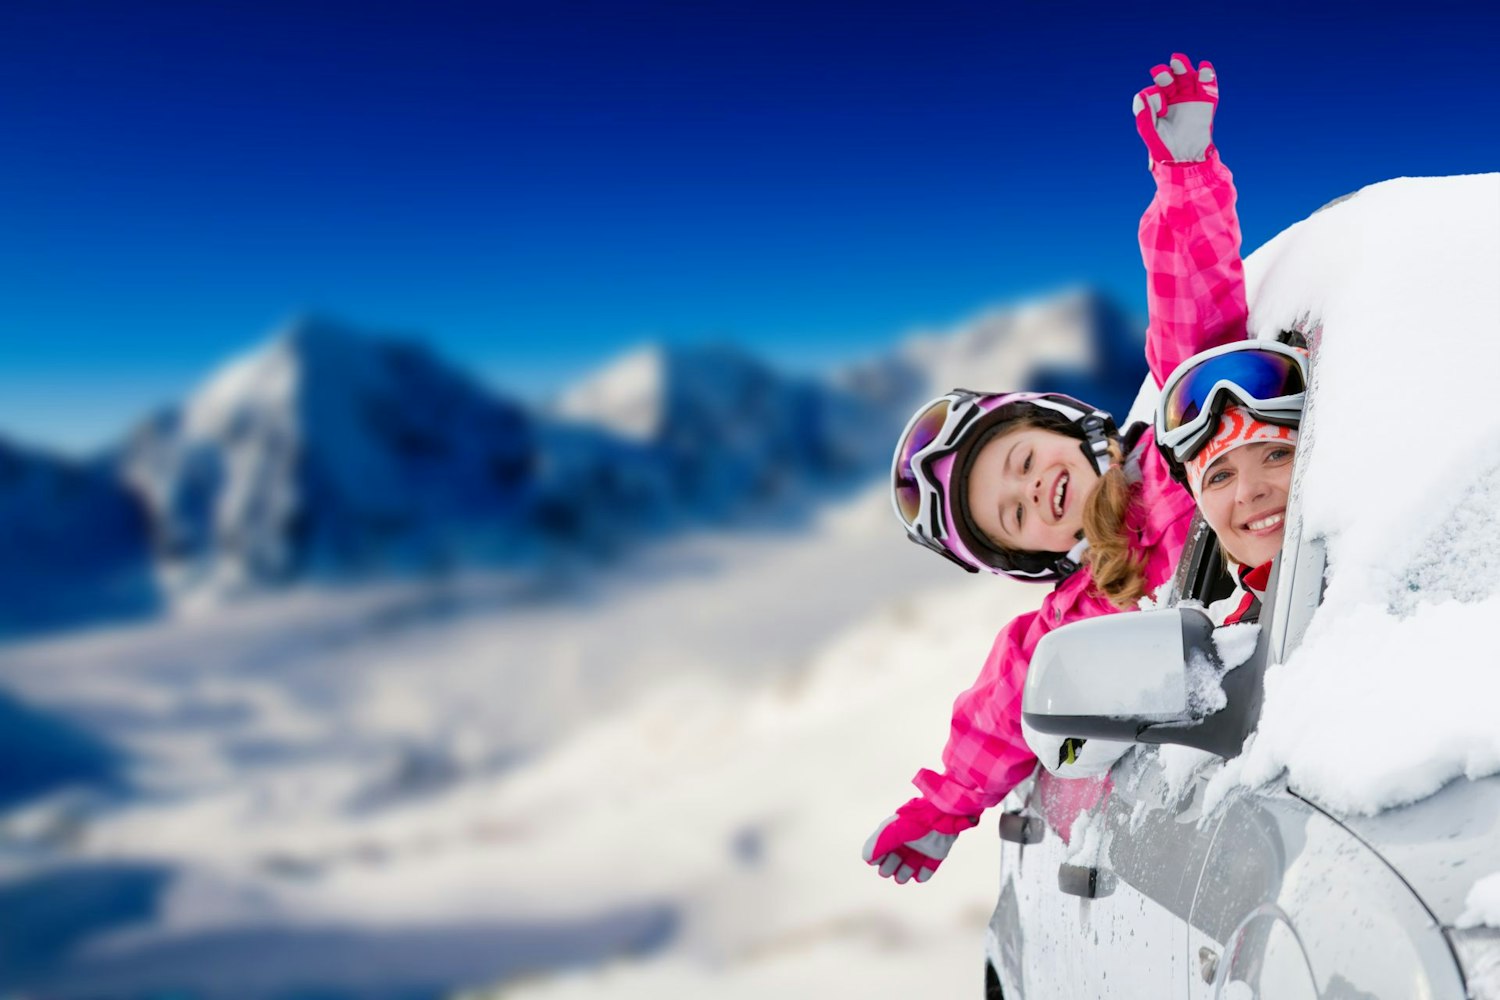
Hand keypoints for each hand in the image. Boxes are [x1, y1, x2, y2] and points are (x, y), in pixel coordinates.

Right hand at [862, 797, 978, 883]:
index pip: (880, 850)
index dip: (876, 858)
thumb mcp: (892, 832)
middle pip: (892, 861)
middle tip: (888, 868)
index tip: (875, 861)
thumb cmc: (913, 822)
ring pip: (908, 868)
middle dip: (888, 867)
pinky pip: (926, 871)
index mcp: (893, 833)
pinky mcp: (935, 855)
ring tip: (901, 876)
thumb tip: (866, 859)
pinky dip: (922, 875)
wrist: (941, 816)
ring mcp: (921, 848)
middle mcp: (906, 841)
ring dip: (902, 874)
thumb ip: (877, 845)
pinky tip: (918, 874)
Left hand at [1133, 52, 1218, 163]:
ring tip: (1177, 60)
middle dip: (1166, 74)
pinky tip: (1205, 67)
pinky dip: (1207, 76)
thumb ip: (1143, 115)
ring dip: (1183, 68)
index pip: (1155, 91)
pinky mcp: (1206, 103)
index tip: (1161, 111)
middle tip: (1164, 73)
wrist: (1186, 160)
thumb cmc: (1164, 147)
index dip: (1156, 96)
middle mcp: (1174, 98)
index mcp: (1158, 104)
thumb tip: (1141, 94)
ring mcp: (1190, 99)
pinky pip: (1208, 87)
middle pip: (1170, 79)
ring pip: (1187, 78)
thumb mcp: (1150, 132)